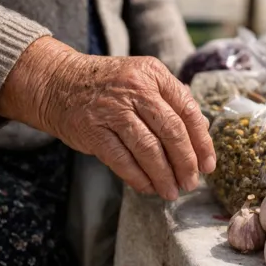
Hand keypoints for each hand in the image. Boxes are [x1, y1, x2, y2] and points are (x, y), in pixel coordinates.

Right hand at [0, 36, 215, 200]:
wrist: (57, 82)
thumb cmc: (107, 85)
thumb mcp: (141, 78)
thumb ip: (170, 101)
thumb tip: (201, 132)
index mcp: (153, 74)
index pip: (187, 109)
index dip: (202, 141)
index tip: (208, 164)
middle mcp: (135, 88)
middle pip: (172, 131)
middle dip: (186, 162)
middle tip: (192, 182)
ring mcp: (112, 109)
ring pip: (149, 149)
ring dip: (164, 175)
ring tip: (172, 191)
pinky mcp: (93, 130)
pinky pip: (122, 160)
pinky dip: (138, 178)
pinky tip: (148, 187)